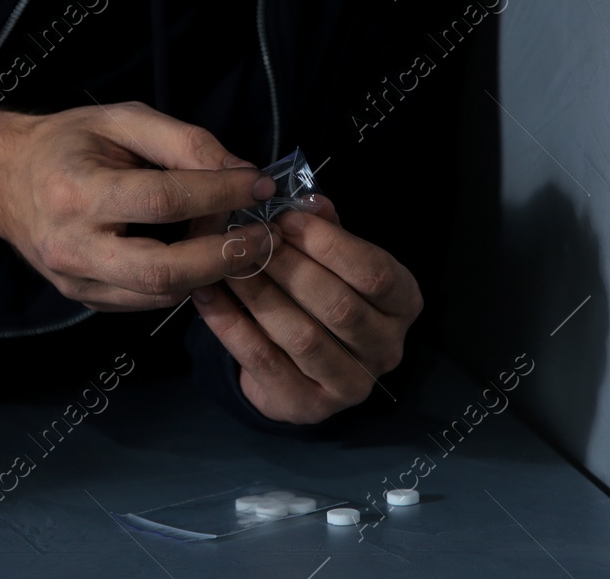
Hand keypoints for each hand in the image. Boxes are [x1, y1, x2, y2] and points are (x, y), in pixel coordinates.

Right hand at [0, 99, 277, 310]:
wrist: (3, 180)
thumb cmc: (67, 141)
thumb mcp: (122, 120)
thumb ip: (183, 142)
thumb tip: (243, 173)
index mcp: (77, 190)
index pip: (162, 200)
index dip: (219, 194)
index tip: (260, 183)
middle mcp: (72, 245)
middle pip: (164, 270)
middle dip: (225, 256)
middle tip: (265, 235)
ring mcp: (75, 281)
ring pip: (161, 295)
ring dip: (211, 272)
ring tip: (240, 243)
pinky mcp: (83, 299)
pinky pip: (147, 302)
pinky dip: (185, 283)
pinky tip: (204, 258)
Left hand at [189, 195, 422, 423]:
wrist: (300, 365)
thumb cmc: (320, 297)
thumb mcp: (331, 260)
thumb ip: (325, 231)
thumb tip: (310, 201)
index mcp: (402, 304)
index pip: (375, 273)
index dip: (329, 243)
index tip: (285, 219)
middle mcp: (387, 348)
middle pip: (339, 306)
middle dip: (288, 267)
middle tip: (248, 240)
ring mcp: (350, 384)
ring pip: (302, 337)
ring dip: (258, 294)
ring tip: (225, 264)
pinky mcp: (308, 407)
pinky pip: (263, 361)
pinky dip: (230, 325)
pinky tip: (207, 294)